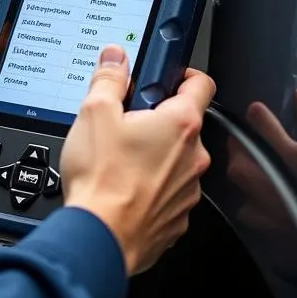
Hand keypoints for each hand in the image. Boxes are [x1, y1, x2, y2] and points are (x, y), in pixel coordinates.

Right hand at [61, 47, 213, 275]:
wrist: (100, 238)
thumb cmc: (101, 180)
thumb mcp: (94, 113)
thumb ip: (109, 78)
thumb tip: (115, 59)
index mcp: (180, 124)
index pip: (202, 83)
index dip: (184, 75)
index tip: (167, 77)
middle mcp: (194, 156)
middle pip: (184, 124)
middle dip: (158, 120)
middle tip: (126, 123)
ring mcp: (189, 189)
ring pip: (177, 160)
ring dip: (156, 156)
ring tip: (120, 160)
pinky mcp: (178, 217)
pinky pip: (169, 192)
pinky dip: (151, 187)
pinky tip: (124, 187)